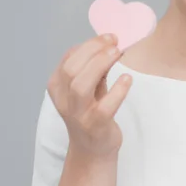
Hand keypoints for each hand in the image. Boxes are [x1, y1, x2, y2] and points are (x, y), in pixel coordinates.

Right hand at [47, 33, 132, 159]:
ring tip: (118, 53)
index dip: (89, 44)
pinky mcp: (94, 127)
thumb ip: (95, 66)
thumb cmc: (90, 111)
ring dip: (100, 65)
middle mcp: (64, 100)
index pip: (69, 58)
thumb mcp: (88, 86)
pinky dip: (117, 91)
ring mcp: (78, 115)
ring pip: (81, 86)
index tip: (109, 36)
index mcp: (58, 86)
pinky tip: (127, 79)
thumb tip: (111, 42)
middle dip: (93, 51)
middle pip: (71, 69)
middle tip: (115, 42)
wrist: (92, 148)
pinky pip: (103, 108)